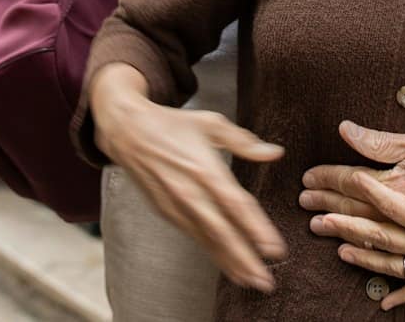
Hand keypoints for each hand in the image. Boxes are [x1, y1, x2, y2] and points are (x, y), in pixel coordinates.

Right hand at [88, 65, 287, 292]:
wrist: (128, 131)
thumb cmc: (172, 124)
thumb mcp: (211, 124)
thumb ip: (244, 142)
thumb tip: (276, 153)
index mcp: (205, 168)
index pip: (235, 205)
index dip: (255, 229)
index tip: (274, 249)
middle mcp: (190, 192)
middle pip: (221, 231)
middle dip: (244, 258)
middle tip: (264, 280)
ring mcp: (176, 205)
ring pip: (206, 239)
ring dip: (228, 262)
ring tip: (249, 280)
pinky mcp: (165, 212)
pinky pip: (193, 235)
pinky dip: (210, 252)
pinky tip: (225, 264)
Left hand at [309, 155, 404, 308]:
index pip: (390, 203)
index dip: (364, 190)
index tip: (342, 178)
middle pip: (381, 236)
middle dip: (348, 228)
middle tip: (320, 220)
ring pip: (392, 264)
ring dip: (364, 258)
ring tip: (339, 251)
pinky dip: (400, 296)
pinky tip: (382, 302)